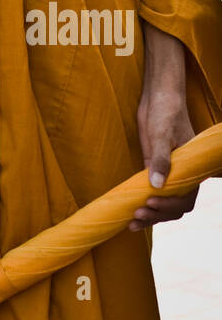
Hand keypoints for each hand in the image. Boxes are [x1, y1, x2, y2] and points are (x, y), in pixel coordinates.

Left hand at [131, 23, 197, 230]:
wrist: (158, 98)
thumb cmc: (165, 113)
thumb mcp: (162, 134)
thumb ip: (161, 159)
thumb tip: (156, 185)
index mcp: (190, 170)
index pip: (184, 198)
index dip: (169, 206)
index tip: (151, 202)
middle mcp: (180, 175)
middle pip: (174, 206)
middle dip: (157, 215)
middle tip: (137, 215)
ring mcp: (166, 173)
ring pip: (163, 204)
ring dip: (150, 215)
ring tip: (131, 221)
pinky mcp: (152, 169)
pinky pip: (150, 193)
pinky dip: (143, 204)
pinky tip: (130, 212)